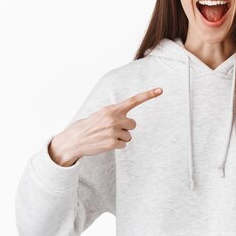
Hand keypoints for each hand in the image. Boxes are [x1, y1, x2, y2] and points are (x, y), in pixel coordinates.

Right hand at [49, 87, 163, 166]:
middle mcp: (114, 118)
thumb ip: (116, 114)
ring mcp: (113, 131)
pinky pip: (123, 145)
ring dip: (120, 138)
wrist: (75, 139)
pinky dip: (116, 146)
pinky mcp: (112, 143)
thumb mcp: (101, 114)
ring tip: (106, 137)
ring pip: (129, 136)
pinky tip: (106, 143)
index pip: (133, 100)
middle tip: (111, 130)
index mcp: (112, 109)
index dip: (148, 95)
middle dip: (125, 128)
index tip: (160, 90)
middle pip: (133, 124)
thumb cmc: (90, 126)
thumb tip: (130, 122)